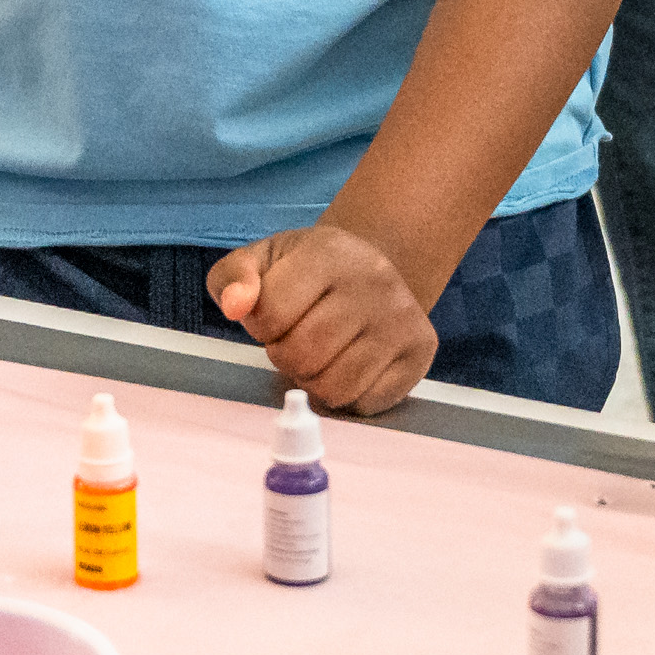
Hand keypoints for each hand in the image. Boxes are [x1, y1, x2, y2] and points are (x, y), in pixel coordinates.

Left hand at [210, 216, 443, 414]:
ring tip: (322, 352)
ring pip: (335, 388)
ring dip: (315, 380)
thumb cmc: (308, 271)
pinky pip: (367, 403)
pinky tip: (350, 363)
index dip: (262, 326)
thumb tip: (235, 306)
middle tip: (298, 337)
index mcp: (329, 251)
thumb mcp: (263, 260)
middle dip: (286, 356)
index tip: (276, 315)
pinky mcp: (421, 351)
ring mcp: (402, 318)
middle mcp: (374, 280)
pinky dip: (350, 395)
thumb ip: (233, 277)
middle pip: (303, 356)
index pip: (270, 315)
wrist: (372, 268)